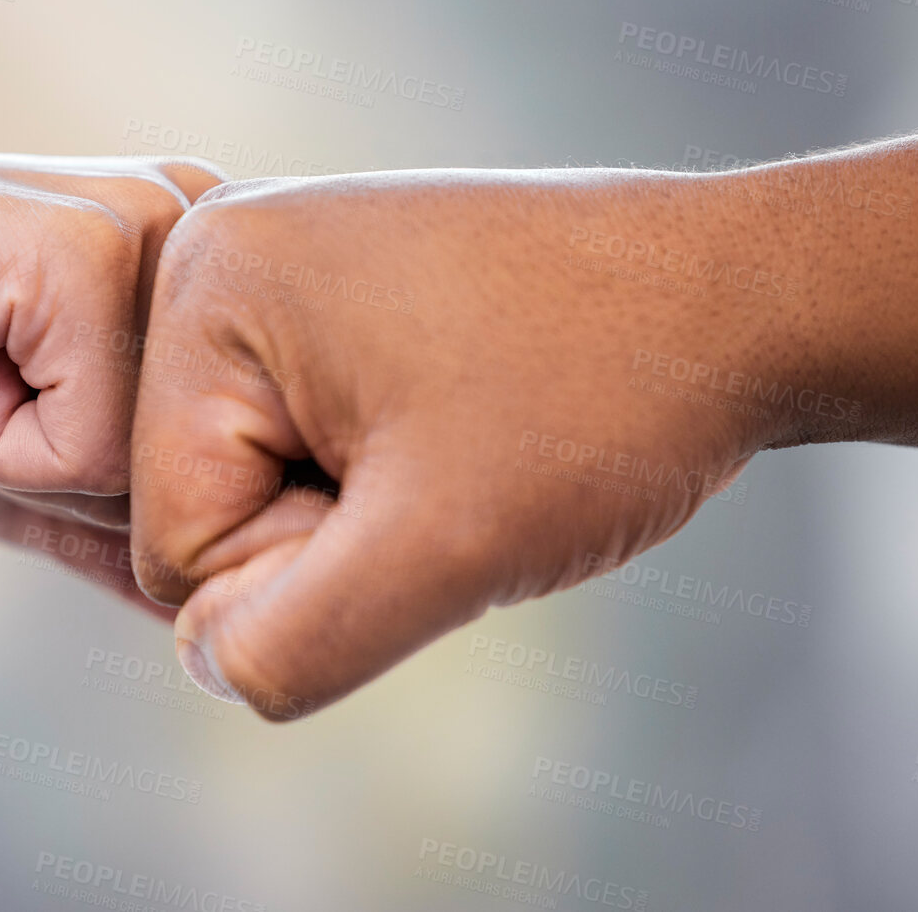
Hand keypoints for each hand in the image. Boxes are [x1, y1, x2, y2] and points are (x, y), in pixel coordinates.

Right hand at [0, 102, 221, 518]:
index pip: (227, 467)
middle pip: (205, 480)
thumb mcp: (12, 469)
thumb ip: (121, 528)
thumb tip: (227, 618)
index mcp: (195, 259)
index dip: (96, 491)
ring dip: (29, 464)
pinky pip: (90, 458)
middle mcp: (201, 220)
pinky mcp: (85, 252)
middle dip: (71, 481)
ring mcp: (149, 227)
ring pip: (160, 480)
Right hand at [127, 169, 807, 718]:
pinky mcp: (335, 290)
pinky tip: (465, 427)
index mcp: (207, 286)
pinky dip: (384, 470)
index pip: (174, 542)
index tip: (430, 495)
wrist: (743, 297)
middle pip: (206, 508)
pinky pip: (307, 439)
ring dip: (364, 511)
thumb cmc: (603, 398)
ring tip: (468, 445)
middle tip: (455, 471)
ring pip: (263, 485)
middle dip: (330, 537)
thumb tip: (210, 663)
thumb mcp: (441, 549)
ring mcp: (282, 266)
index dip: (307, 572)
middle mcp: (222, 254)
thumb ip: (289, 644)